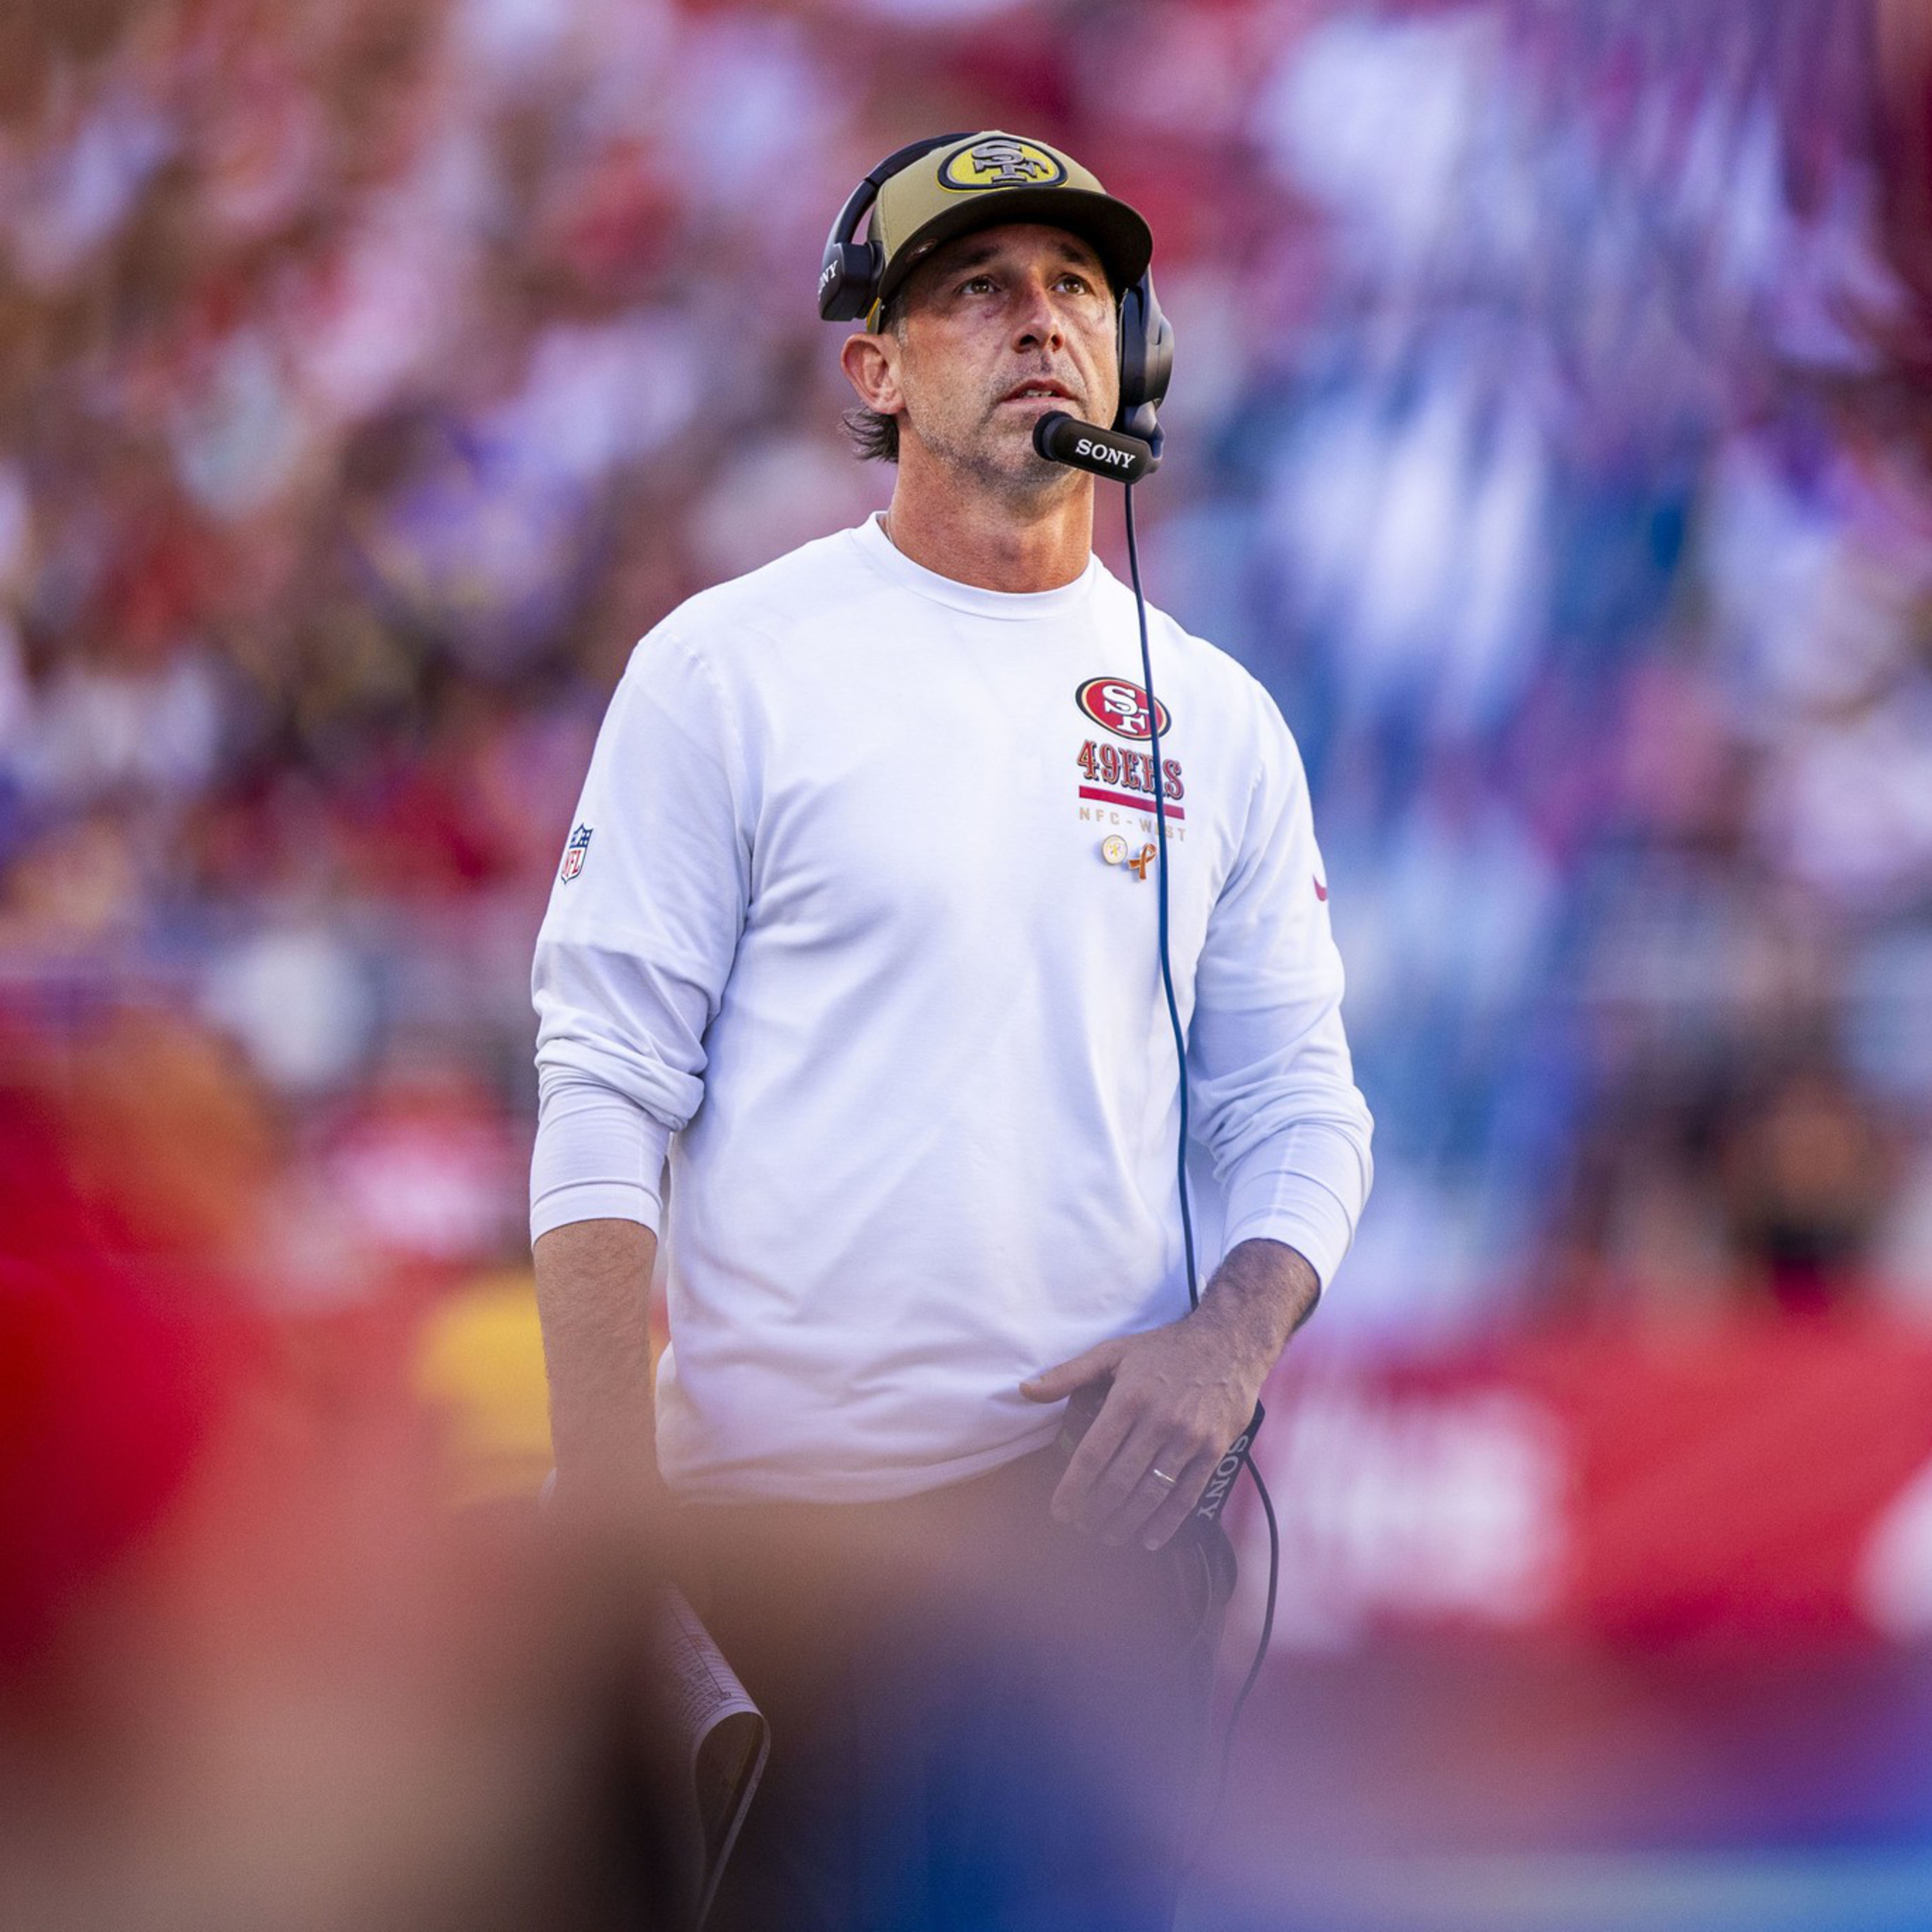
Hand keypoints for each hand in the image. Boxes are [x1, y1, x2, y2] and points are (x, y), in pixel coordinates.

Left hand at [1019, 1308, 1269, 1551]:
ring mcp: (1189, 1438)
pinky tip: (1149, 1538)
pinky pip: (1187, 1494)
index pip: (1093, 1454)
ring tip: (1108, 1535)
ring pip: (1151, 1492)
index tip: (1060, 1511)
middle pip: (1120, 1480)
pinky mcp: (1214, 1449)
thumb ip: (1069, 1374)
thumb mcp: (1113, 1352)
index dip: (1073, 1488)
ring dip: (1126, 1521)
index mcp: (1130, 1397)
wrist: (1229, 1343)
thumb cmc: (1164, 1349)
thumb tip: (1027, 1390)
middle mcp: (1160, 1420)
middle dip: (1096, 1511)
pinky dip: (1167, 1522)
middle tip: (1082, 1526)